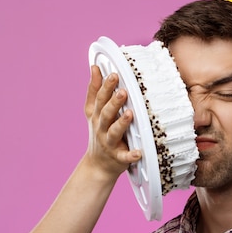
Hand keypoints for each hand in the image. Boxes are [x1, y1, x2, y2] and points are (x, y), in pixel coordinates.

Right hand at [83, 65, 141, 180]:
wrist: (98, 164)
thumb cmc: (99, 132)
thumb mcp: (93, 111)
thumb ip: (94, 90)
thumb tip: (95, 67)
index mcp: (97, 115)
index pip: (100, 99)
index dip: (106, 86)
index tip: (114, 74)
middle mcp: (101, 128)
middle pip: (106, 113)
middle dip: (114, 102)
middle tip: (123, 91)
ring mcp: (108, 143)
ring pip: (114, 132)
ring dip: (121, 123)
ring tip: (130, 114)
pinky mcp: (118, 157)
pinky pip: (124, 156)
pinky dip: (130, 155)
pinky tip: (138, 152)